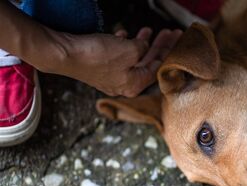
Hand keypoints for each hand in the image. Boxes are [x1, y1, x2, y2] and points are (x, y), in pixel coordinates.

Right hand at [54, 27, 181, 96]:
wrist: (64, 54)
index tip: (175, 39)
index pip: (158, 68)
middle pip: (146, 64)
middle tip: (168, 33)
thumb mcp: (130, 50)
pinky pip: (117, 57)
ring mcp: (111, 78)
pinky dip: (123, 45)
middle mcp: (124, 85)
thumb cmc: (97, 56)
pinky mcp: (99, 68)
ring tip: (148, 31)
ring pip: (132, 59)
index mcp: (134, 85)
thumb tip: (144, 45)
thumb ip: (143, 48)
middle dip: (158, 46)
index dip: (168, 51)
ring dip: (141, 43)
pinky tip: (124, 35)